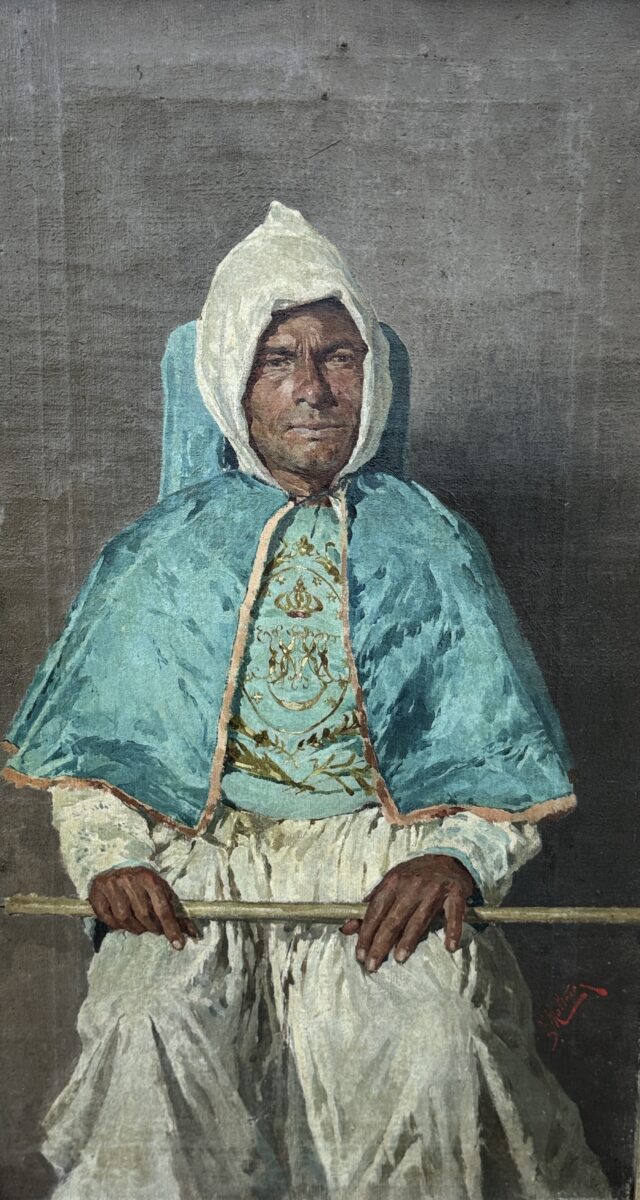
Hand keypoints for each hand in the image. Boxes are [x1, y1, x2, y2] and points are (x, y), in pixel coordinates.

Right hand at [88, 866, 198, 948]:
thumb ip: (176, 912)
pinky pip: (107, 919)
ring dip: (134, 928)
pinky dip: (115, 925)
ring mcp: (111, 885)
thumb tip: (193, 933)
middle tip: (155, 929)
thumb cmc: (142, 883)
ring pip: (125, 919)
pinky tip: (121, 921)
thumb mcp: (161, 891)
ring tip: (139, 925)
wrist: (115, 865)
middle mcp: (129, 879)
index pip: (162, 907)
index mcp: (149, 877)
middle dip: (152, 928)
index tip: (179, 944)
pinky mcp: (96, 893)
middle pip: (144, 915)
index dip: (171, 928)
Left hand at [340, 854, 473, 971]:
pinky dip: (453, 930)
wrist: (448, 858)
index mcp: (392, 882)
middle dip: (381, 943)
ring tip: (399, 958)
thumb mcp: (390, 884)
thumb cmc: (414, 876)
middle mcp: (412, 886)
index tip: (359, 954)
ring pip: (419, 919)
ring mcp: (433, 889)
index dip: (366, 933)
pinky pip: (454, 914)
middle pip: (394, 919)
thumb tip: (346, 928)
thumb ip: (370, 907)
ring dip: (409, 939)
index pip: (375, 911)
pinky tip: (449, 946)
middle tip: (372, 965)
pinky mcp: (455, 894)